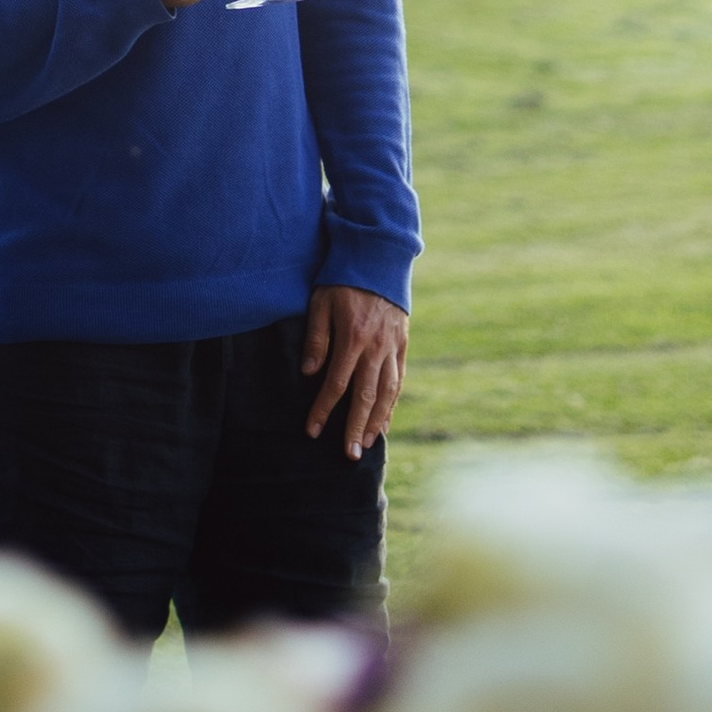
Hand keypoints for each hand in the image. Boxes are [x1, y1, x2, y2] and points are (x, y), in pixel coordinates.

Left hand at [302, 284, 407, 455]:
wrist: (379, 256)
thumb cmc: (343, 278)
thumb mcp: (321, 302)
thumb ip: (316, 338)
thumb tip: (309, 374)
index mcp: (353, 337)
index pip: (336, 383)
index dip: (324, 409)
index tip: (312, 431)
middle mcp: (376, 347)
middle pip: (366, 396)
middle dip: (355, 427)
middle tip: (349, 455)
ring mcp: (393, 346)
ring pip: (387, 392)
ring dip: (376, 421)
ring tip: (366, 444)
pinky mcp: (402, 343)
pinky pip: (399, 379)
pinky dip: (392, 403)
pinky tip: (384, 420)